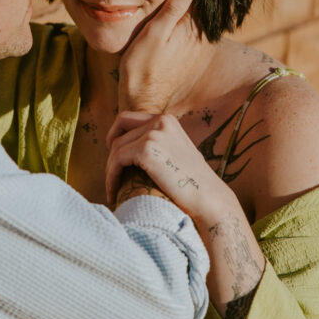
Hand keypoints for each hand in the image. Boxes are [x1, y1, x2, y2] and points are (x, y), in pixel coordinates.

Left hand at [105, 111, 238, 222]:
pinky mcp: (146, 149)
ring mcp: (153, 133)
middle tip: (112, 178)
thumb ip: (158, 145)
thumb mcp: (176, 153)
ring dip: (110, 171)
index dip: (114, 136)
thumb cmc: (193, 184)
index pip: (126, 119)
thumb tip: (132, 150)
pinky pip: (117, 161)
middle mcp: (160, 121)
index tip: (113, 156)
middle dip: (111, 158)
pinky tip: (113, 193)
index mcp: (167, 120)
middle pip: (119, 135)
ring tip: (113, 190)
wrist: (209, 199)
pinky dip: (111, 177)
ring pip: (116, 149)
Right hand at [118, 0, 201, 112]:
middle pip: (190, 9)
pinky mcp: (184, 55)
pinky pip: (180, 33)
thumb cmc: (142, 66)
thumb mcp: (154, 33)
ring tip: (155, 17)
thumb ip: (172, 10)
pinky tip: (158, 33)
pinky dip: (172, 29)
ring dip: (173, 15)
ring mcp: (192, 47)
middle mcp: (198, 37)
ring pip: (184, 21)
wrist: (140, 100)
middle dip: (177, 1)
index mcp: (192, 28)